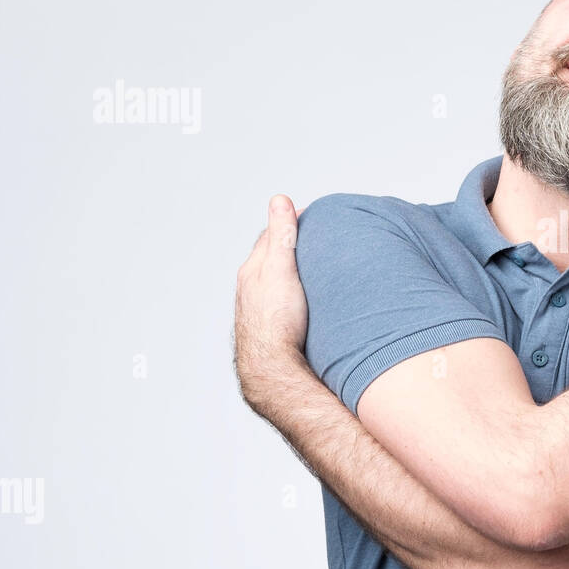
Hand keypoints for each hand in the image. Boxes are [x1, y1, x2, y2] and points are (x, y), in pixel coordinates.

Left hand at [234, 194, 308, 409]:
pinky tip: (308, 299)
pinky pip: (283, 300)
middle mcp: (252, 288)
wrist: (271, 368)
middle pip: (271, 258)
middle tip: (316, 237)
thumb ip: (282, 236)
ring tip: (314, 266)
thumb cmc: (277, 321)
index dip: (290, 222)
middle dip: (290, 245)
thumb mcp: (282, 270)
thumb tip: (280, 200)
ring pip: (277, 281)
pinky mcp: (271, 326)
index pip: (270, 236)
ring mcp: (260, 308)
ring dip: (292, 271)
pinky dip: (294, 291)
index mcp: (253, 270)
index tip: (311, 215)